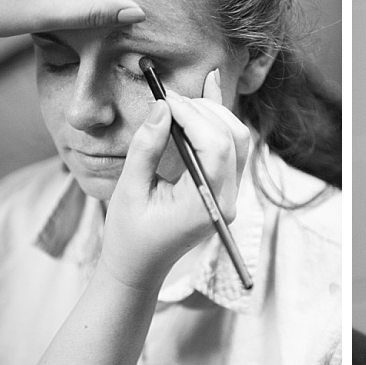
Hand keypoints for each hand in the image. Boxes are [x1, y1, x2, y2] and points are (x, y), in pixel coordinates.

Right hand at [99, 69, 250, 290]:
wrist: (138, 268)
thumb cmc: (128, 236)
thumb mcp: (128, 191)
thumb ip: (146, 148)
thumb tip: (162, 107)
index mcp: (206, 205)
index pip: (216, 147)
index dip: (195, 115)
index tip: (167, 98)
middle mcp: (227, 199)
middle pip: (233, 138)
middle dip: (204, 110)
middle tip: (170, 98)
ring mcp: (231, 194)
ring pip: (238, 139)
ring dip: (213, 113)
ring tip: (181, 101)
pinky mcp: (225, 187)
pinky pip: (231, 147)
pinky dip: (218, 122)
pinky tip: (207, 95)